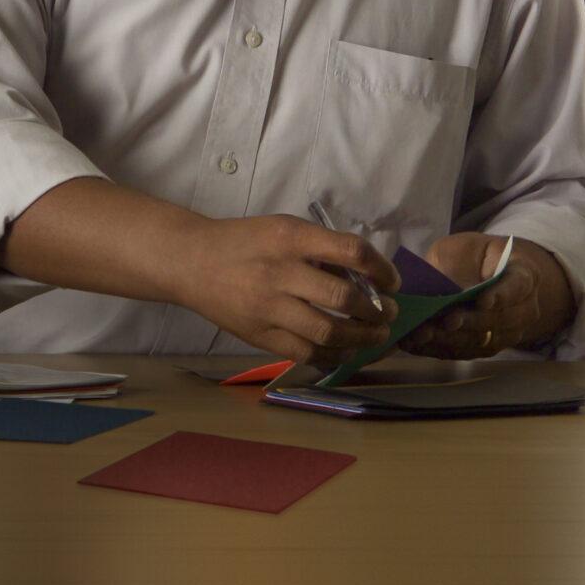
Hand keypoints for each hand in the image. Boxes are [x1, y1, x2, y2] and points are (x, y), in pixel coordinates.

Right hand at [172, 215, 401, 364]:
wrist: (191, 262)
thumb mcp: (286, 229)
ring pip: (326, 331)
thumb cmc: (247, 241)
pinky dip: (331, 355)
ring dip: (360, 337)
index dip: (381, 268)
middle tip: (391, 313)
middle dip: (376, 309)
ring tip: (377, 335)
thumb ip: (323, 248)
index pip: (351, 251)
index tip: (393, 281)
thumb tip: (366, 276)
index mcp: (292, 239)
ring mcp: (267, 308)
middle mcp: (280, 273)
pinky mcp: (257, 335)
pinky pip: (302, 352)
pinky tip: (346, 351)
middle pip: (341, 297)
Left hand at [401, 232, 575, 358]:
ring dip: (451, 339)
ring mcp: (508, 332)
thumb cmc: (474, 257)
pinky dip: (439, 348)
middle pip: (500, 319)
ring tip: (424, 333)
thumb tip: (443, 290)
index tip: (483, 301)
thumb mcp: (465, 248)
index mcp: (523, 274)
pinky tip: (416, 343)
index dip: (502, 295)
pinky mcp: (486, 348)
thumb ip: (458, 264)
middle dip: (470, 321)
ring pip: (482, 341)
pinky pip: (464, 353)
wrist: (484, 274)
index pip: (518, 286)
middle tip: (447, 320)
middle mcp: (523, 308)